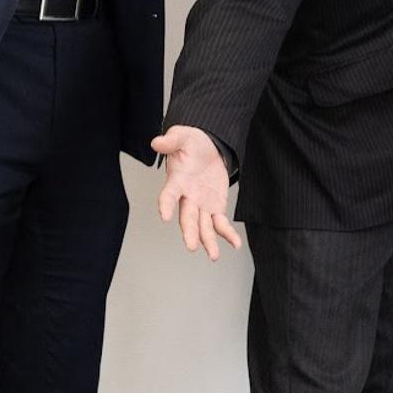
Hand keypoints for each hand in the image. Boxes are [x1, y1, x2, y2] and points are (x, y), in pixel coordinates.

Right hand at [150, 125, 242, 261]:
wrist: (207, 148)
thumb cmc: (191, 144)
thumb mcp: (183, 136)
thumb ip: (172, 140)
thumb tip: (157, 142)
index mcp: (177, 181)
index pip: (169, 194)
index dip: (166, 204)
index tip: (165, 215)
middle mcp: (187, 197)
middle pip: (187, 217)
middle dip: (189, 232)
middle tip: (191, 246)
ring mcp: (201, 205)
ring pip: (203, 227)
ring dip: (208, 241)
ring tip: (213, 255)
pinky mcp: (215, 207)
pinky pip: (220, 224)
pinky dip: (227, 234)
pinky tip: (235, 244)